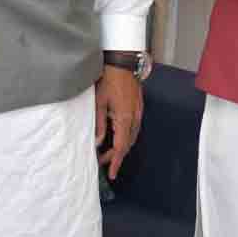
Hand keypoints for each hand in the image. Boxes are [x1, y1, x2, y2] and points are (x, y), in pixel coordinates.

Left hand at [95, 64, 143, 180]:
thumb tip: (99, 142)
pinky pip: (134, 128)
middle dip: (116, 156)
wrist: (123, 63)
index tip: (112, 173)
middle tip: (104, 162)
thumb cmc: (109, 80)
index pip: (121, 147)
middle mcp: (134, 118)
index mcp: (124, 118)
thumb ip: (99, 124)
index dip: (116, 161)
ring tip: (109, 152)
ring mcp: (138, 113)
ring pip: (132, 137)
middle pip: (127, 144)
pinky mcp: (138, 108)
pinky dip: (126, 137)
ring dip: (122, 147)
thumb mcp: (99, 103)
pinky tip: (118, 137)